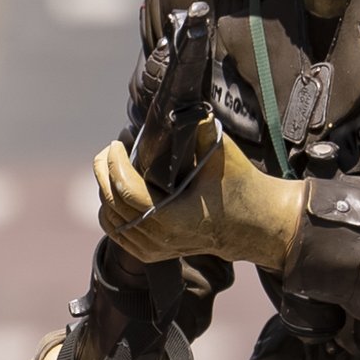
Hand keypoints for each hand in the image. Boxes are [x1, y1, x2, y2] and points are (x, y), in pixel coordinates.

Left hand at [93, 128, 304, 272]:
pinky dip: (110, 210)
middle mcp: (160, 238)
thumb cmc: (240, 186)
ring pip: (110, 219)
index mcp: (174, 217)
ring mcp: (155, 249)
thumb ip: (201, 129)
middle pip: (112, 204)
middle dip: (104, 173)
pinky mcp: (153, 254)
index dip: (114, 164)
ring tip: (111, 167)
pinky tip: (115, 190)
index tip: (117, 143)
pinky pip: (117, 233)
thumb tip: (181, 106)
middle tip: (108, 151)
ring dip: (106, 190)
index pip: (126, 191)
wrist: (255, 224)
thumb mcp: (222, 155)